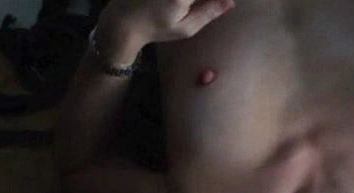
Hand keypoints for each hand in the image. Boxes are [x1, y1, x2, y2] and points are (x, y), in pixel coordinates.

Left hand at [98, 0, 234, 58]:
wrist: (122, 20)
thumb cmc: (156, 28)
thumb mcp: (186, 27)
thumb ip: (210, 12)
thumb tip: (231, 2)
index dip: (220, 0)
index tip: (224, 3)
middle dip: (199, 2)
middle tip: (201, 7)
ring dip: (193, 2)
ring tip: (187, 9)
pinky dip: (184, 1)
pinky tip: (177, 5)